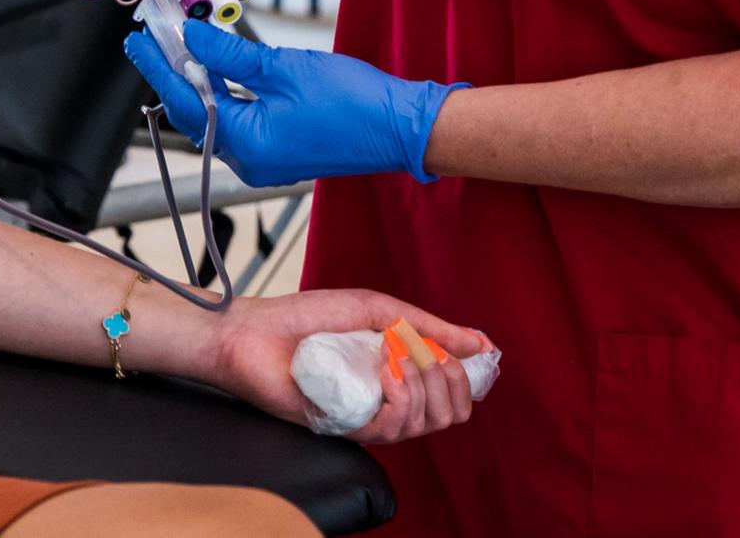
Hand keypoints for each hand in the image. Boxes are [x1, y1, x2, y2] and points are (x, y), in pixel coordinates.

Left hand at [125, 20, 466, 185]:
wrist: (399, 127)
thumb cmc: (352, 102)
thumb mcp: (283, 68)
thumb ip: (231, 56)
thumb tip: (193, 40)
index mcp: (246, 143)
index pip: (186, 101)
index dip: (159, 67)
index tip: (139, 41)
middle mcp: (249, 160)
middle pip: (196, 114)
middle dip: (175, 73)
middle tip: (157, 37)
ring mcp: (265, 159)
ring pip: (217, 118)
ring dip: (200, 83)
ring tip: (184, 47)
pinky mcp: (280, 152)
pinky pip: (239, 123)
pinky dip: (225, 95)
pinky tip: (221, 72)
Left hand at [201, 290, 481, 444]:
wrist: (258, 332)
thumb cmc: (312, 316)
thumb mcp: (380, 309)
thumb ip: (429, 328)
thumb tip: (481, 342)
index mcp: (400, 374)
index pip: (454, 396)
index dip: (469, 379)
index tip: (473, 354)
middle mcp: (390, 400)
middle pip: (449, 413)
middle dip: (451, 379)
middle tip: (428, 351)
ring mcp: (370, 416)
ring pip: (425, 423)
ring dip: (422, 382)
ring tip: (397, 355)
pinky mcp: (348, 430)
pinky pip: (393, 428)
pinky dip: (400, 396)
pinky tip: (386, 372)